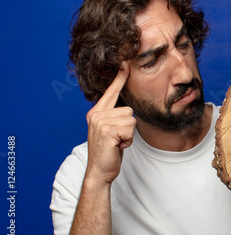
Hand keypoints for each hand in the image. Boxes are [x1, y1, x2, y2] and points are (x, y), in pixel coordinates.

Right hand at [85, 62, 135, 185]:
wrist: (99, 171)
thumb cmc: (108, 151)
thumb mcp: (109, 130)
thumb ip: (114, 117)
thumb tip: (127, 108)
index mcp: (96, 113)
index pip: (110, 92)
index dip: (119, 78)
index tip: (125, 63)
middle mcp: (96, 115)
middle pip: (129, 110)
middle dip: (128, 127)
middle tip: (116, 139)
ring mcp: (100, 123)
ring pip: (131, 120)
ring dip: (128, 135)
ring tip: (116, 142)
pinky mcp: (108, 132)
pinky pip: (130, 130)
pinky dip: (128, 141)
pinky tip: (117, 146)